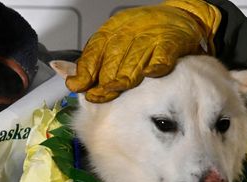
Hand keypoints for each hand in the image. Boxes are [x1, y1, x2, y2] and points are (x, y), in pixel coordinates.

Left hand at [66, 0, 221, 102]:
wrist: (180, 18)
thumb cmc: (142, 35)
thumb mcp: (114, 42)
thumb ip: (92, 60)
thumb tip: (66, 76)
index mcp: (110, 32)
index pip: (92, 55)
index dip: (84, 74)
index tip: (79, 87)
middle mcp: (128, 34)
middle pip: (110, 65)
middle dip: (103, 85)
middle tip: (99, 97)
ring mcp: (149, 39)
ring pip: (131, 66)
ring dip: (123, 82)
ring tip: (116, 92)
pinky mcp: (170, 44)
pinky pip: (160, 61)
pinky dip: (153, 70)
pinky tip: (149, 76)